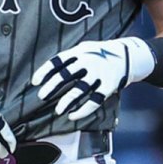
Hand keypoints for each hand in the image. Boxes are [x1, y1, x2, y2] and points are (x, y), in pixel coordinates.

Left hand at [32, 38, 154, 120]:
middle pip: (65, 76)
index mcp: (80, 52)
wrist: (128, 55)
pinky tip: (73, 115)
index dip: (44, 71)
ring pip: (79, 90)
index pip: (57, 61)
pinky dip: (82, 110)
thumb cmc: (101, 53)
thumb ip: (71, 57)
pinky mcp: (109, 85)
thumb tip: (50, 71)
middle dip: (51, 87)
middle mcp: (88, 62)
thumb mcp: (86, 48)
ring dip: (66, 101)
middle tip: (42, 96)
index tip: (34, 82)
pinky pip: (94, 101)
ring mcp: (99, 74)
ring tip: (58, 110)